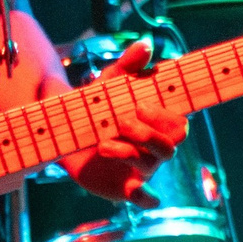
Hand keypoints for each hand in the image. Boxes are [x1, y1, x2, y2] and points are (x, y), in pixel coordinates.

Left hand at [58, 40, 187, 206]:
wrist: (63, 133)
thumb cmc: (96, 107)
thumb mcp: (109, 84)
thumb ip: (128, 65)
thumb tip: (146, 45)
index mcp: (156, 123)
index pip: (179, 122)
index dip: (165, 116)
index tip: (141, 104)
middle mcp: (154, 146)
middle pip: (171, 144)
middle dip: (150, 132)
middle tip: (123, 120)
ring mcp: (141, 168)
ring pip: (151, 162)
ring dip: (130, 151)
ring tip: (104, 143)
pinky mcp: (124, 187)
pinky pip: (144, 197)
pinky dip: (147, 197)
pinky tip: (143, 195)